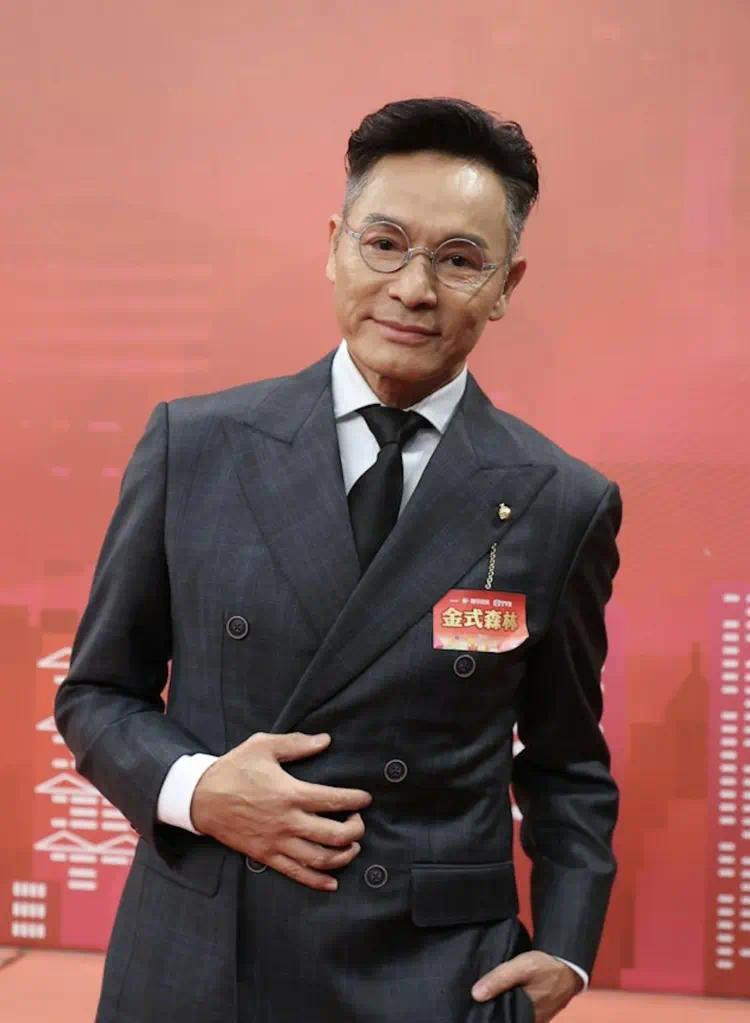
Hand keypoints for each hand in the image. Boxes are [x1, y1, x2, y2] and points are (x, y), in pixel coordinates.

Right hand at [190, 730, 372, 891]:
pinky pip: (296, 873)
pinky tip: (333, 882)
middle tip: (359, 822)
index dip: (355, 800)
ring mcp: (277, 842)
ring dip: (343, 856)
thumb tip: (325, 740)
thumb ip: (296, 744)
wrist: (201, 798)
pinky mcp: (266, 856)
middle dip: (355, 831)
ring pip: (320, 858)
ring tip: (352, 847)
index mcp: (290, 793)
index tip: (365, 798)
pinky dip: (318, 881)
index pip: (334, 800)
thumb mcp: (263, 746)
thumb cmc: (234, 769)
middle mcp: (288, 821)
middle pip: (334, 834)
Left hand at [471, 950, 583, 1021]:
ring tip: (484, 997)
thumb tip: (476, 995)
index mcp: (526, 1019)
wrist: (569, 965)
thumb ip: (499, 979)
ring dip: (501, 1007)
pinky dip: (509, 1004)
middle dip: (493, 1012)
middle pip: (506, 1018)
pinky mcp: (536, 1011)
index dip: (488, 1017)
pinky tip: (499, 994)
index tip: (475, 1010)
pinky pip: (518, 1011)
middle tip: (476, 1002)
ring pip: (512, 1015)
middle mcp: (530, 1022)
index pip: (501, 1021)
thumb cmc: (546, 968)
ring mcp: (534, 1018)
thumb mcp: (522, 967)